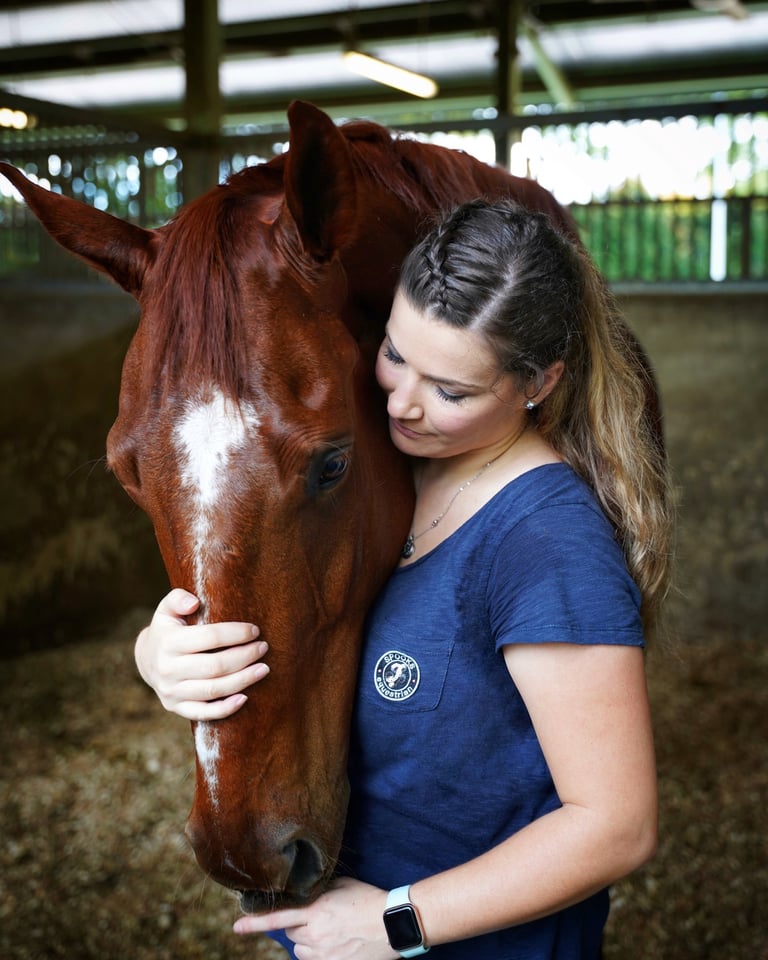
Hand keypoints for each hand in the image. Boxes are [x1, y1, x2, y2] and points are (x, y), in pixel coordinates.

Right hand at [135, 588, 268, 720]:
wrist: (147, 660)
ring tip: (263, 669)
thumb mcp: (166, 609)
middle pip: (215, 666)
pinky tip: (245, 698)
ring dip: (242, 681)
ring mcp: (171, 691)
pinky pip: (203, 713)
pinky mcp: (176, 707)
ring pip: (213, 690)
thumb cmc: (167, 630)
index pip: (210, 637)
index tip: (254, 630)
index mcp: (168, 642)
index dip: (236, 634)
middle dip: (244, 657)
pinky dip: (225, 709)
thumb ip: (178, 599)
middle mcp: (168, 669)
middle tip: (263, 648)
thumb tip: (194, 602)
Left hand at [233, 877, 397, 959]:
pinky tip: (336, 943)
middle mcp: (315, 933)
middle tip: (321, 918)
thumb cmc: (368, 900)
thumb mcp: (343, 885)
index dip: (255, 923)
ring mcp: (324, 953)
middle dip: (300, 926)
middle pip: (291, 934)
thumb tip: (304, 890)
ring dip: (309, 941)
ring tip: (333, 931)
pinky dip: (319, 953)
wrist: (392, 924)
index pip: (278, 918)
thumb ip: (319, 889)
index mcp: (316, 910)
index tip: (236, 927)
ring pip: (301, 949)